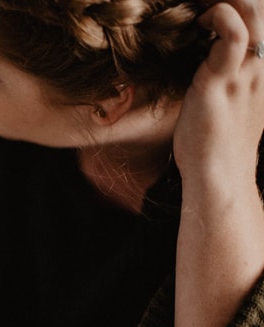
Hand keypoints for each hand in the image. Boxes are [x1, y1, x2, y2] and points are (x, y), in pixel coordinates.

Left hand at [173, 0, 263, 182]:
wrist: (218, 177)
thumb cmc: (214, 146)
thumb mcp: (225, 106)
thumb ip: (222, 82)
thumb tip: (204, 66)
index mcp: (261, 73)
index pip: (263, 24)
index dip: (243, 7)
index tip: (215, 7)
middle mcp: (260, 68)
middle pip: (263, 11)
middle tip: (207, 3)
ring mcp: (244, 73)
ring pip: (254, 13)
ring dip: (228, 1)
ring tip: (204, 6)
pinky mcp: (222, 80)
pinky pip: (233, 36)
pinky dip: (219, 16)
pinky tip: (201, 21)